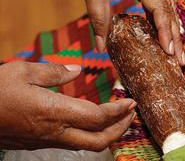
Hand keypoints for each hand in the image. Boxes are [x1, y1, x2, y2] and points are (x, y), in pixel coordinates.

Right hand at [0, 61, 135, 150]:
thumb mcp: (22, 71)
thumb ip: (54, 71)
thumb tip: (76, 70)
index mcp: (52, 111)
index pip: (97, 116)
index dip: (118, 110)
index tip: (130, 101)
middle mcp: (54, 131)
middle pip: (98, 140)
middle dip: (120, 128)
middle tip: (131, 113)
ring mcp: (48, 140)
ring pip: (87, 145)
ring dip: (108, 133)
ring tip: (119, 118)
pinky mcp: (41, 142)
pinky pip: (74, 142)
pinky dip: (92, 133)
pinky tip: (92, 121)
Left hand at [74, 0, 184, 65]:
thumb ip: (98, 17)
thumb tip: (101, 47)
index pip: (160, 10)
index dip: (166, 33)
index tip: (169, 52)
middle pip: (169, 11)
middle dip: (174, 36)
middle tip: (179, 59)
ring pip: (166, 7)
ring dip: (170, 29)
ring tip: (173, 50)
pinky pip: (157, 3)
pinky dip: (160, 20)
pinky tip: (160, 33)